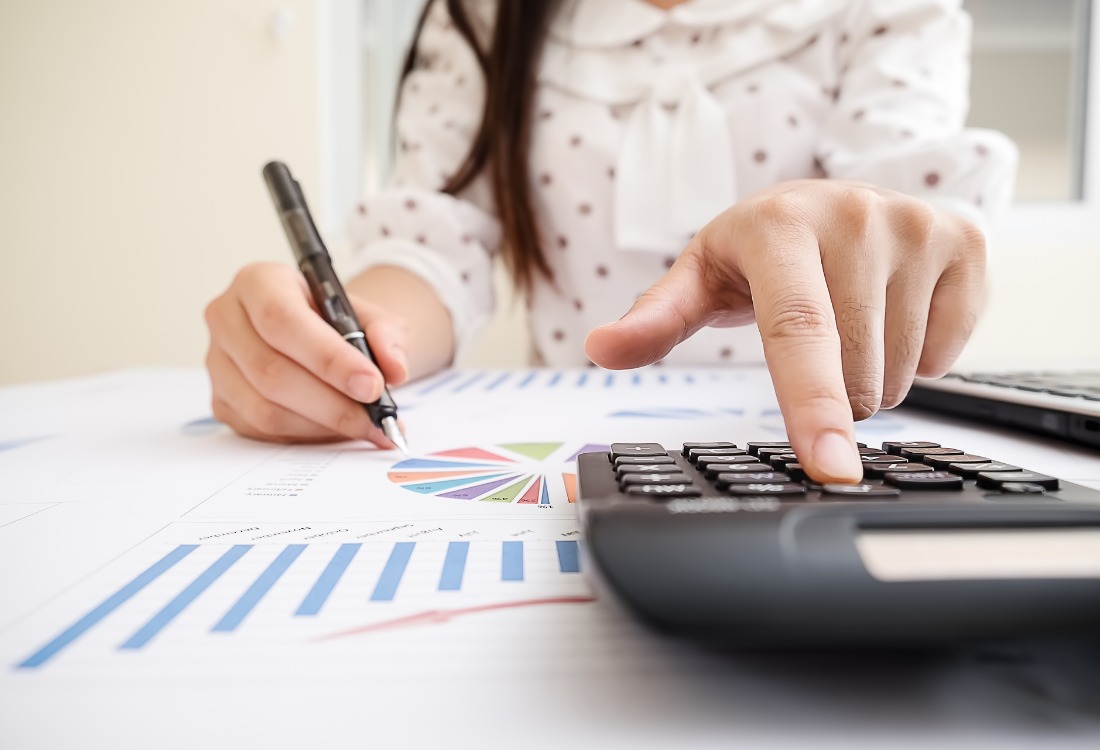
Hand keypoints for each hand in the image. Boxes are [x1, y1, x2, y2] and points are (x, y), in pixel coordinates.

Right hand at [204, 262, 409, 444]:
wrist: (315, 334)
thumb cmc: (335, 320)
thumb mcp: (369, 315)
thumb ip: (387, 335)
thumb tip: (395, 370)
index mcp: (258, 282)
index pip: (282, 321)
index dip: (328, 358)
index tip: (372, 385)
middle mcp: (227, 319)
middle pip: (271, 371)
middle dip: (332, 403)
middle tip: (376, 418)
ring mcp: (217, 363)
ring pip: (264, 408)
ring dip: (322, 426)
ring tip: (365, 427)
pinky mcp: (221, 400)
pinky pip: (261, 430)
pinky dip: (306, 436)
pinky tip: (337, 430)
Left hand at [585, 180, 986, 482]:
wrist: (832, 199)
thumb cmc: (760, 248)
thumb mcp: (702, 276)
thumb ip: (655, 318)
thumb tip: (601, 350)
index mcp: (779, 227)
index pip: (797, 330)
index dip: (810, 404)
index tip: (829, 468)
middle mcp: (854, 217)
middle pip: (853, 372)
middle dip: (827, 395)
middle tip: (807, 350)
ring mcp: (918, 226)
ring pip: (900, 373)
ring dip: (870, 377)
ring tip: (846, 326)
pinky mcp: (966, 242)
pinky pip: (948, 353)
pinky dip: (917, 355)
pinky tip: (892, 312)